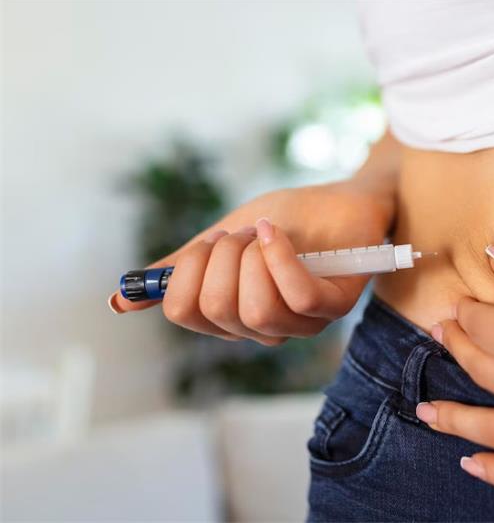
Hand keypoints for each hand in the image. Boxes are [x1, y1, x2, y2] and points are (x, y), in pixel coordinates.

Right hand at [108, 179, 393, 344]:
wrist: (342, 197)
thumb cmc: (288, 219)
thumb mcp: (222, 239)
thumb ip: (180, 270)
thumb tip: (120, 300)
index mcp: (233, 315)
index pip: (185, 313)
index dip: (186, 271)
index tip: (206, 243)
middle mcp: (266, 328)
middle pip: (216, 310)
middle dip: (220, 256)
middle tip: (241, 235)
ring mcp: (302, 322)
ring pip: (255, 310)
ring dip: (252, 256)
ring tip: (264, 233)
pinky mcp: (334, 306)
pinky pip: (296, 296)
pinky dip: (279, 257)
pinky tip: (277, 233)